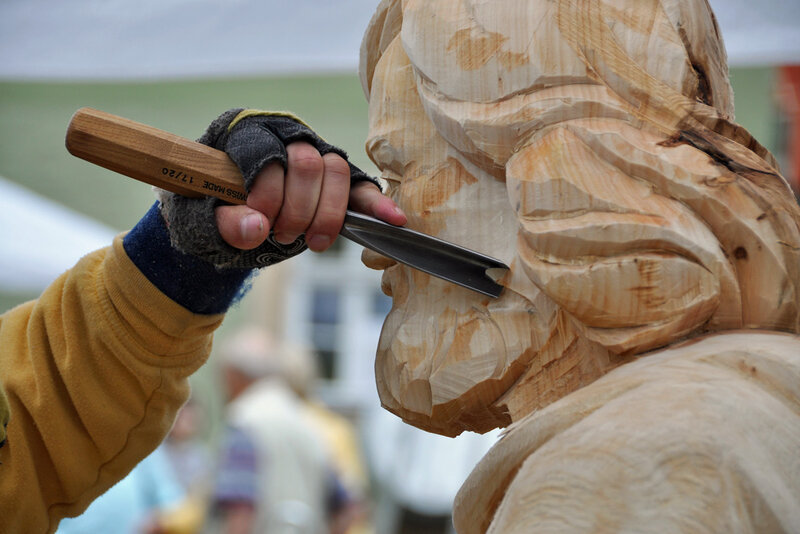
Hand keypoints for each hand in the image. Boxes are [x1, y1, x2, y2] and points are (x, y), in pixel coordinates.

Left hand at [215, 144, 405, 251]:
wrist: (229, 214)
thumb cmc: (215, 210)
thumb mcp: (206, 218)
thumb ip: (226, 222)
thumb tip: (256, 229)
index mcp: (248, 134)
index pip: (268, 152)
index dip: (267, 191)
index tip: (260, 221)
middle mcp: (286, 136)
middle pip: (307, 163)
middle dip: (298, 208)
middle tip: (282, 235)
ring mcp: (315, 155)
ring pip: (336, 171)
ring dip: (326, 213)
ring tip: (311, 241)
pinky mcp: (337, 181)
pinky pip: (362, 187)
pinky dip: (376, 204)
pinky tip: (394, 220)